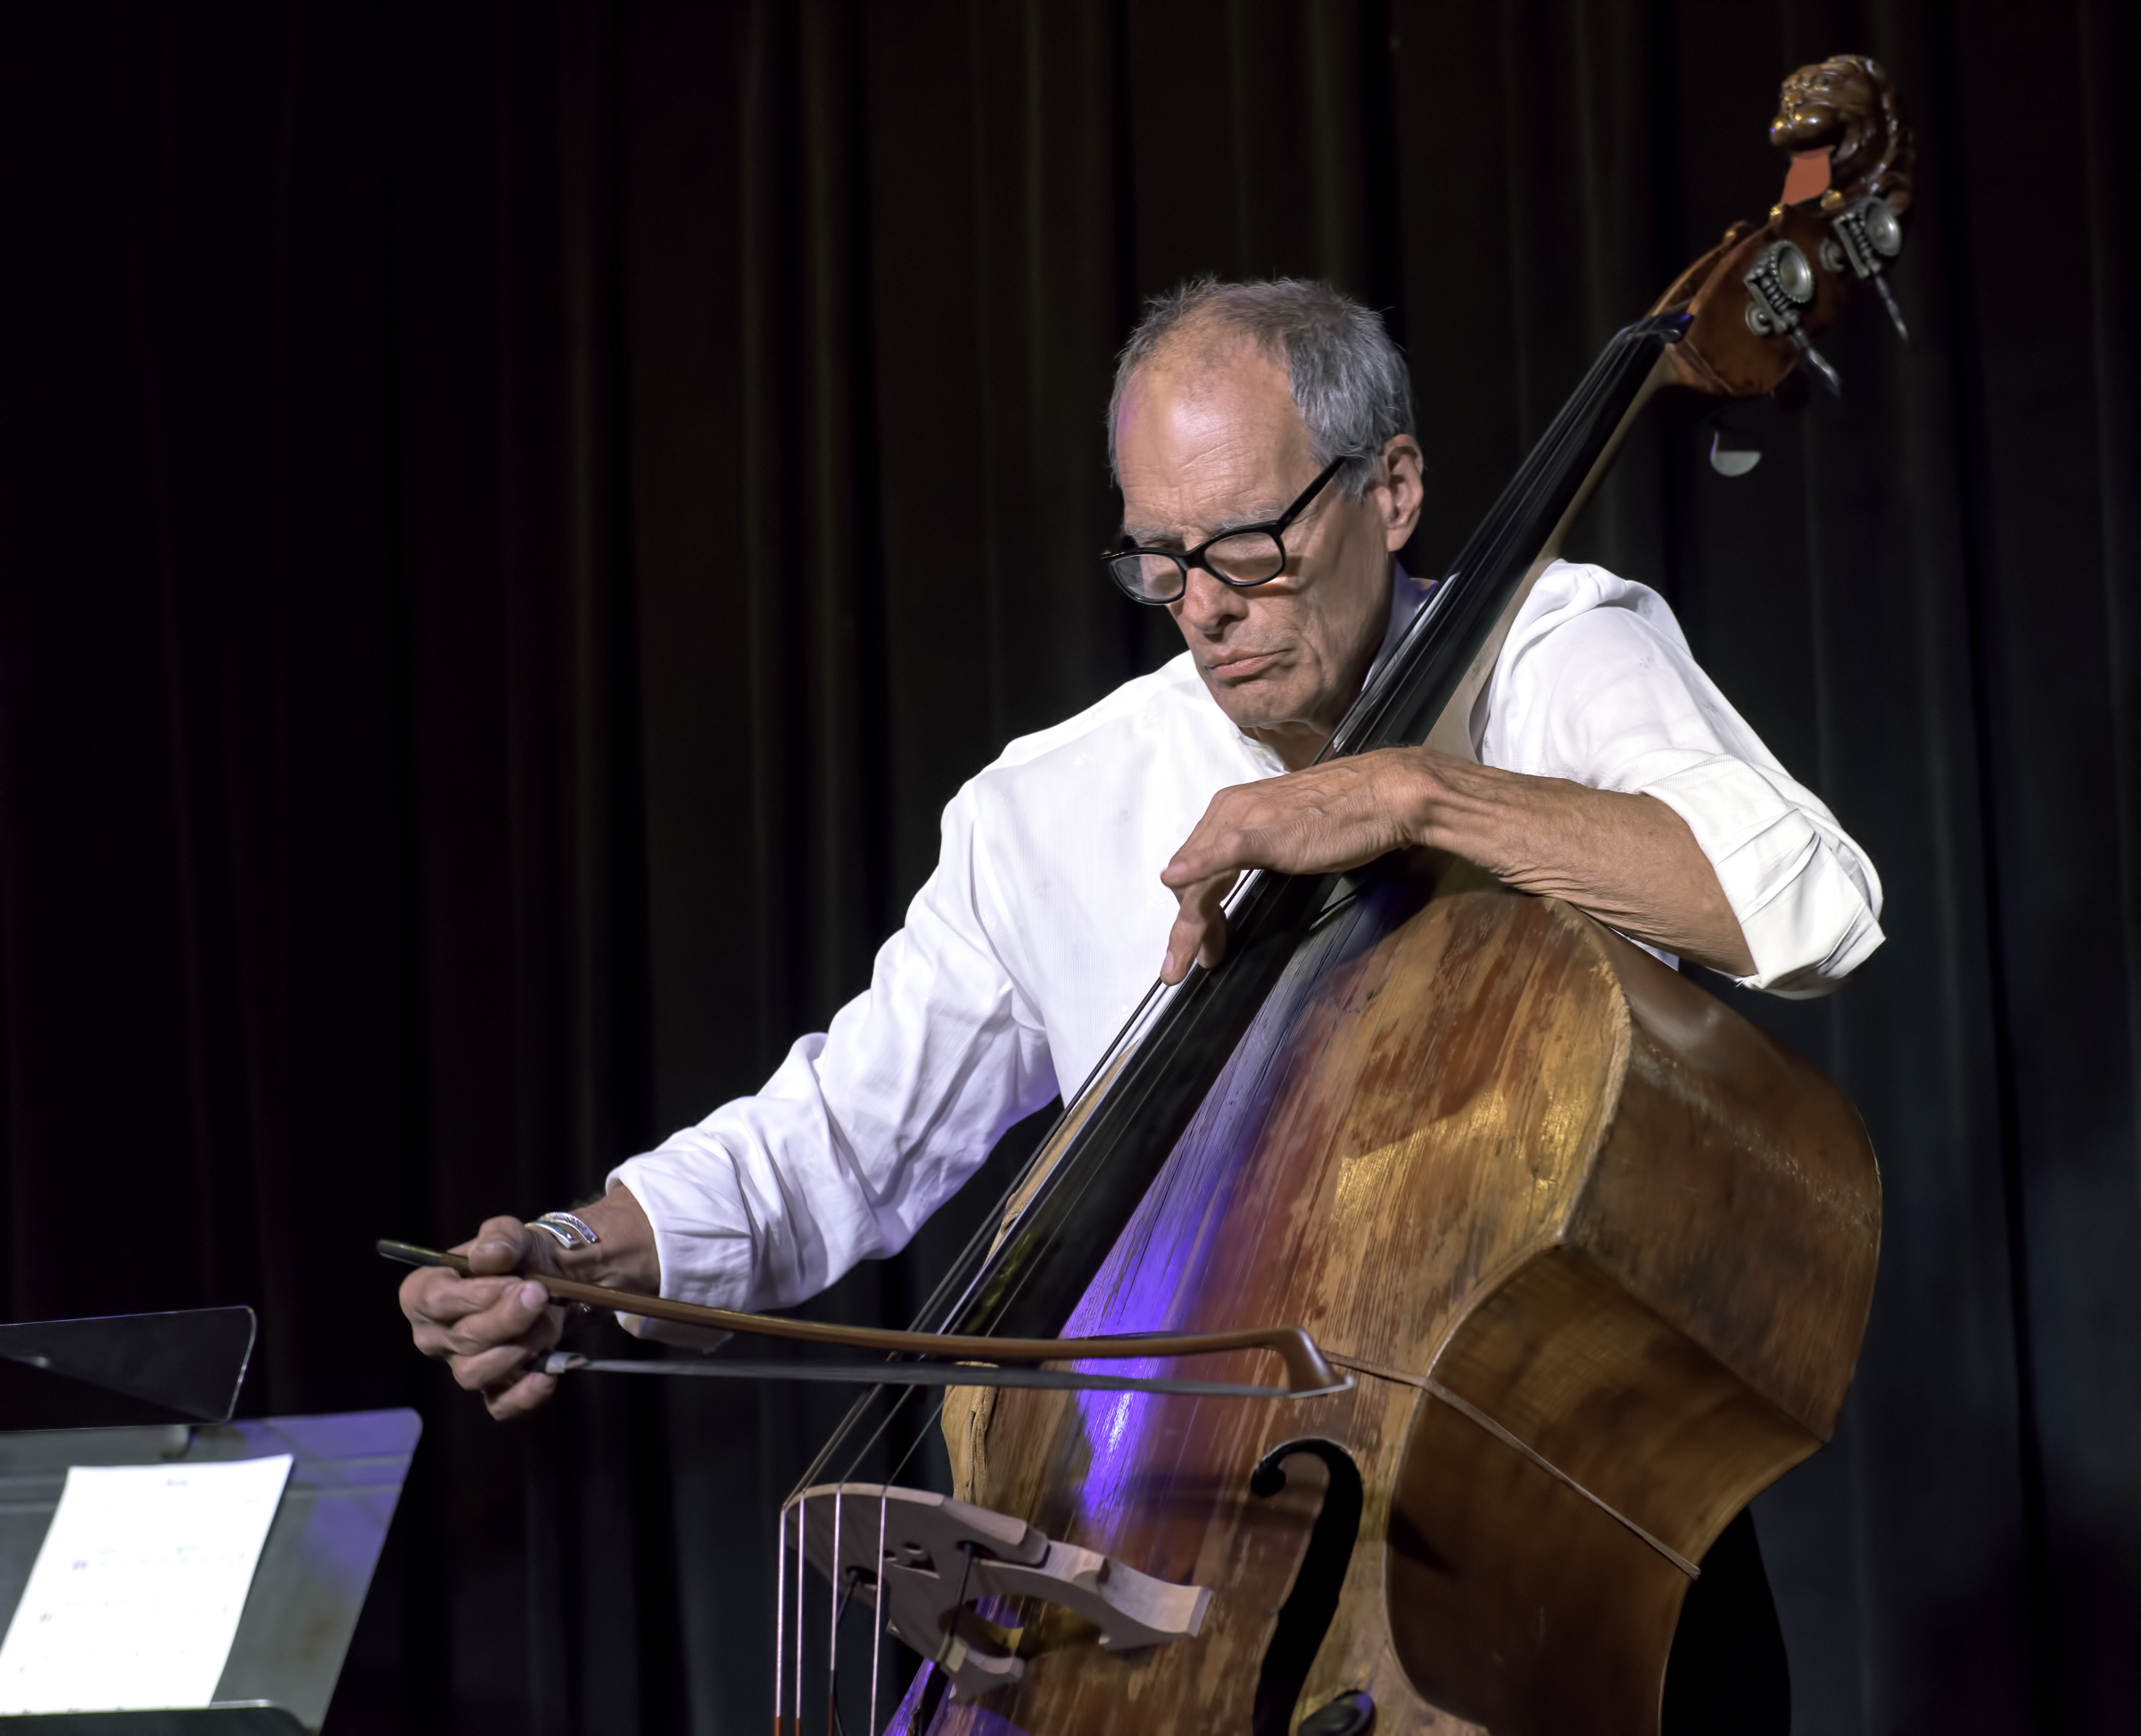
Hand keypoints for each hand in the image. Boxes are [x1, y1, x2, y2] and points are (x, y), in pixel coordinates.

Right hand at [399, 1216, 568, 1419]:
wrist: (548, 1280)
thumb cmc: (515, 1257)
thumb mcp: (508, 1234)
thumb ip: (498, 1238)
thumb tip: (488, 1257)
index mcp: (422, 1294)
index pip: (435, 1301)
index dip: (475, 1295)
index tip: (514, 1282)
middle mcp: (433, 1336)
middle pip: (462, 1339)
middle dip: (507, 1318)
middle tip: (540, 1294)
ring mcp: (460, 1365)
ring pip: (477, 1373)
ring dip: (518, 1348)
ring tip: (546, 1320)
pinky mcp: (492, 1389)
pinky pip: (499, 1405)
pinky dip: (524, 1394)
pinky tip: (547, 1374)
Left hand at [1158, 746, 1756, 981]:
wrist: (1608, 848)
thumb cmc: (1538, 881)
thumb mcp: (1442, 901)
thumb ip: (1393, 903)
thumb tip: (1358, 968)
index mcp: (1371, 810)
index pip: (1276, 832)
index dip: (1223, 877)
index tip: (1194, 946)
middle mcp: (1368, 784)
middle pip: (1253, 817)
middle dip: (1201, 884)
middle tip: (1175, 962)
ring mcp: (1387, 782)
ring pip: (1265, 812)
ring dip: (1212, 870)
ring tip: (1179, 924)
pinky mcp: (1412, 794)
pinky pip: (1315, 814)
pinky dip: (1250, 842)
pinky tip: (1216, 874)